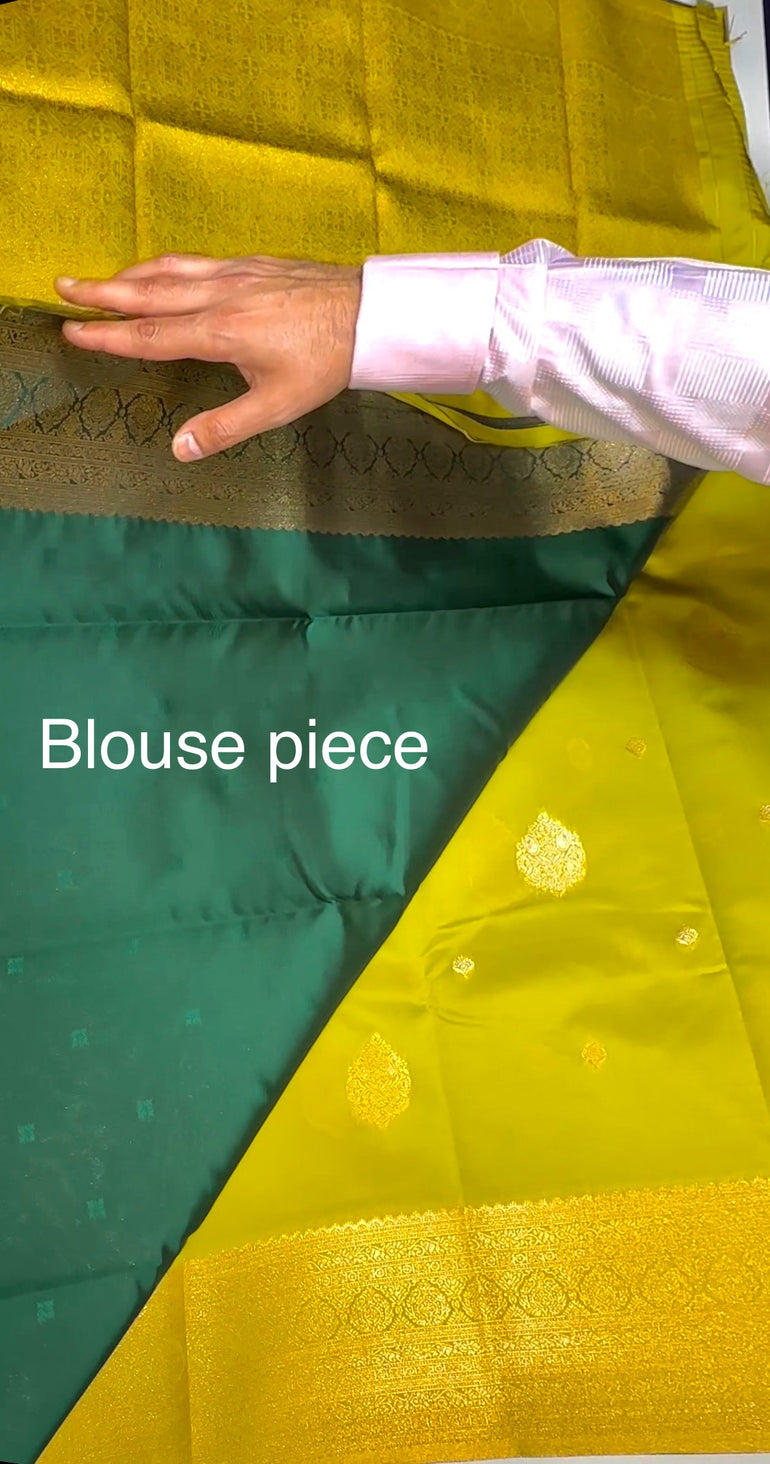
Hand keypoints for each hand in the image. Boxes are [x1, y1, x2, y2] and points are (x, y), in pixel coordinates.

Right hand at [54, 254, 362, 461]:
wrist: (370, 313)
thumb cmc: (326, 362)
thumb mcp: (277, 406)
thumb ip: (224, 428)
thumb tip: (179, 449)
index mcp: (221, 333)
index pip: (151, 336)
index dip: (109, 337)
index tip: (74, 332)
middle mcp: (220, 296)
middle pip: (149, 293)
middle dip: (102, 293)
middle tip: (62, 287)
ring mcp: (236, 274)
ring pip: (171, 271)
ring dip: (130, 275)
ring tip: (100, 280)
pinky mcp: (252, 263)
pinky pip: (197, 261)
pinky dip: (167, 265)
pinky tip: (162, 269)